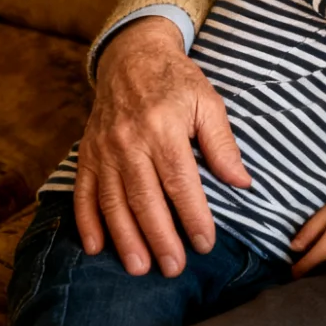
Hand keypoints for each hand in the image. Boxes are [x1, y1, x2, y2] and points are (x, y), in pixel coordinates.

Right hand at [74, 16, 248, 277]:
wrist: (131, 57)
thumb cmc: (177, 82)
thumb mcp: (209, 103)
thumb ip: (223, 144)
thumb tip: (242, 182)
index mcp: (164, 128)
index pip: (180, 181)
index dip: (193, 215)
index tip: (205, 243)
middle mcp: (130, 141)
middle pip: (145, 198)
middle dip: (159, 237)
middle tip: (174, 268)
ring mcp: (104, 149)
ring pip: (113, 201)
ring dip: (124, 238)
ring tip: (139, 268)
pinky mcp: (87, 154)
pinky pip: (83, 192)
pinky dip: (86, 221)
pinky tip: (96, 247)